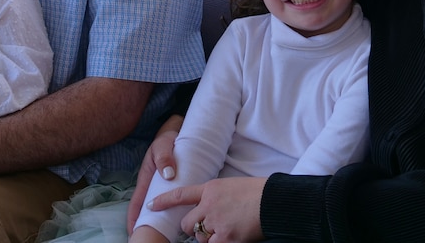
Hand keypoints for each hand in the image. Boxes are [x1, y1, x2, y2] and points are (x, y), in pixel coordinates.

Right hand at [127, 123, 179, 233]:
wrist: (179, 131)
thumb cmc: (168, 137)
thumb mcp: (162, 144)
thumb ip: (164, 156)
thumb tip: (169, 175)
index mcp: (146, 179)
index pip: (137, 202)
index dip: (134, 218)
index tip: (134, 232)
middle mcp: (153, 185)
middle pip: (147, 209)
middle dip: (146, 224)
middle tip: (150, 239)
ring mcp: (163, 185)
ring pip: (160, 207)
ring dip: (160, 220)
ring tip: (164, 236)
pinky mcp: (173, 184)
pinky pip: (172, 201)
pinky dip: (173, 212)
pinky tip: (180, 221)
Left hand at [150, 177, 265, 242]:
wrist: (273, 201)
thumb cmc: (258, 193)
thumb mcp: (232, 186)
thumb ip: (215, 197)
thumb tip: (207, 210)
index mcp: (211, 189)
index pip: (181, 194)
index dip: (164, 200)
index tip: (151, 205)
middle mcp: (209, 204)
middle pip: (188, 223)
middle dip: (193, 229)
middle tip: (207, 229)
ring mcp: (216, 222)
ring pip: (200, 238)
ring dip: (209, 238)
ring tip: (228, 230)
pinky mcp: (225, 237)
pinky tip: (231, 238)